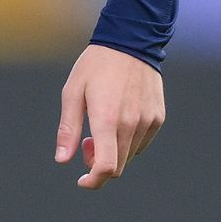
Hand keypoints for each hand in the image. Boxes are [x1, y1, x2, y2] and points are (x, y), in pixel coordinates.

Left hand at [53, 44, 164, 189]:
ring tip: (102, 125)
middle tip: (86, 143)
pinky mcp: (158, 116)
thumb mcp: (73, 93)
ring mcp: (147, 121)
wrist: (131, 41)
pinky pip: (142, 141)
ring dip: (114, 151)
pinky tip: (119, 118)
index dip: (94, 181)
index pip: (106, 167)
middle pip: (117, 166)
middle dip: (98, 163)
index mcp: (107, 119)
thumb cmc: (95, 66)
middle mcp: (131, 124)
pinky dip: (128, 141)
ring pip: (130, 154)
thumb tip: (62, 160)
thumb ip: (68, 129)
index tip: (83, 180)